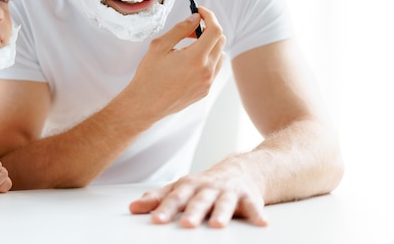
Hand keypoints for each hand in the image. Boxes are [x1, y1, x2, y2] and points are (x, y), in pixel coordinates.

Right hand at [125, 6, 225, 122]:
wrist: (144, 104)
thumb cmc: (149, 76)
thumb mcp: (159, 46)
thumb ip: (180, 29)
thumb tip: (195, 19)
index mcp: (196, 58)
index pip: (215, 30)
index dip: (209, 16)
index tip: (200, 12)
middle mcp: (206, 71)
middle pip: (221, 41)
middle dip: (209, 30)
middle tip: (191, 28)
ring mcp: (207, 83)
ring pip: (220, 55)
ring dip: (210, 46)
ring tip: (189, 47)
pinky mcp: (205, 91)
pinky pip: (214, 70)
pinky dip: (207, 60)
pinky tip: (189, 62)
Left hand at [129, 160, 267, 227]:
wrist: (242, 168)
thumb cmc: (206, 183)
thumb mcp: (182, 187)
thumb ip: (159, 198)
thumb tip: (133, 207)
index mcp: (190, 186)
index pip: (175, 198)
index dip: (165, 208)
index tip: (156, 220)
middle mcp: (208, 187)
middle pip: (199, 200)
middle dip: (193, 212)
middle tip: (186, 225)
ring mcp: (229, 191)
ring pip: (224, 202)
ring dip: (221, 213)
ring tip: (217, 225)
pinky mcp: (249, 197)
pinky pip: (254, 206)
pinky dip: (257, 213)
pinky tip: (261, 223)